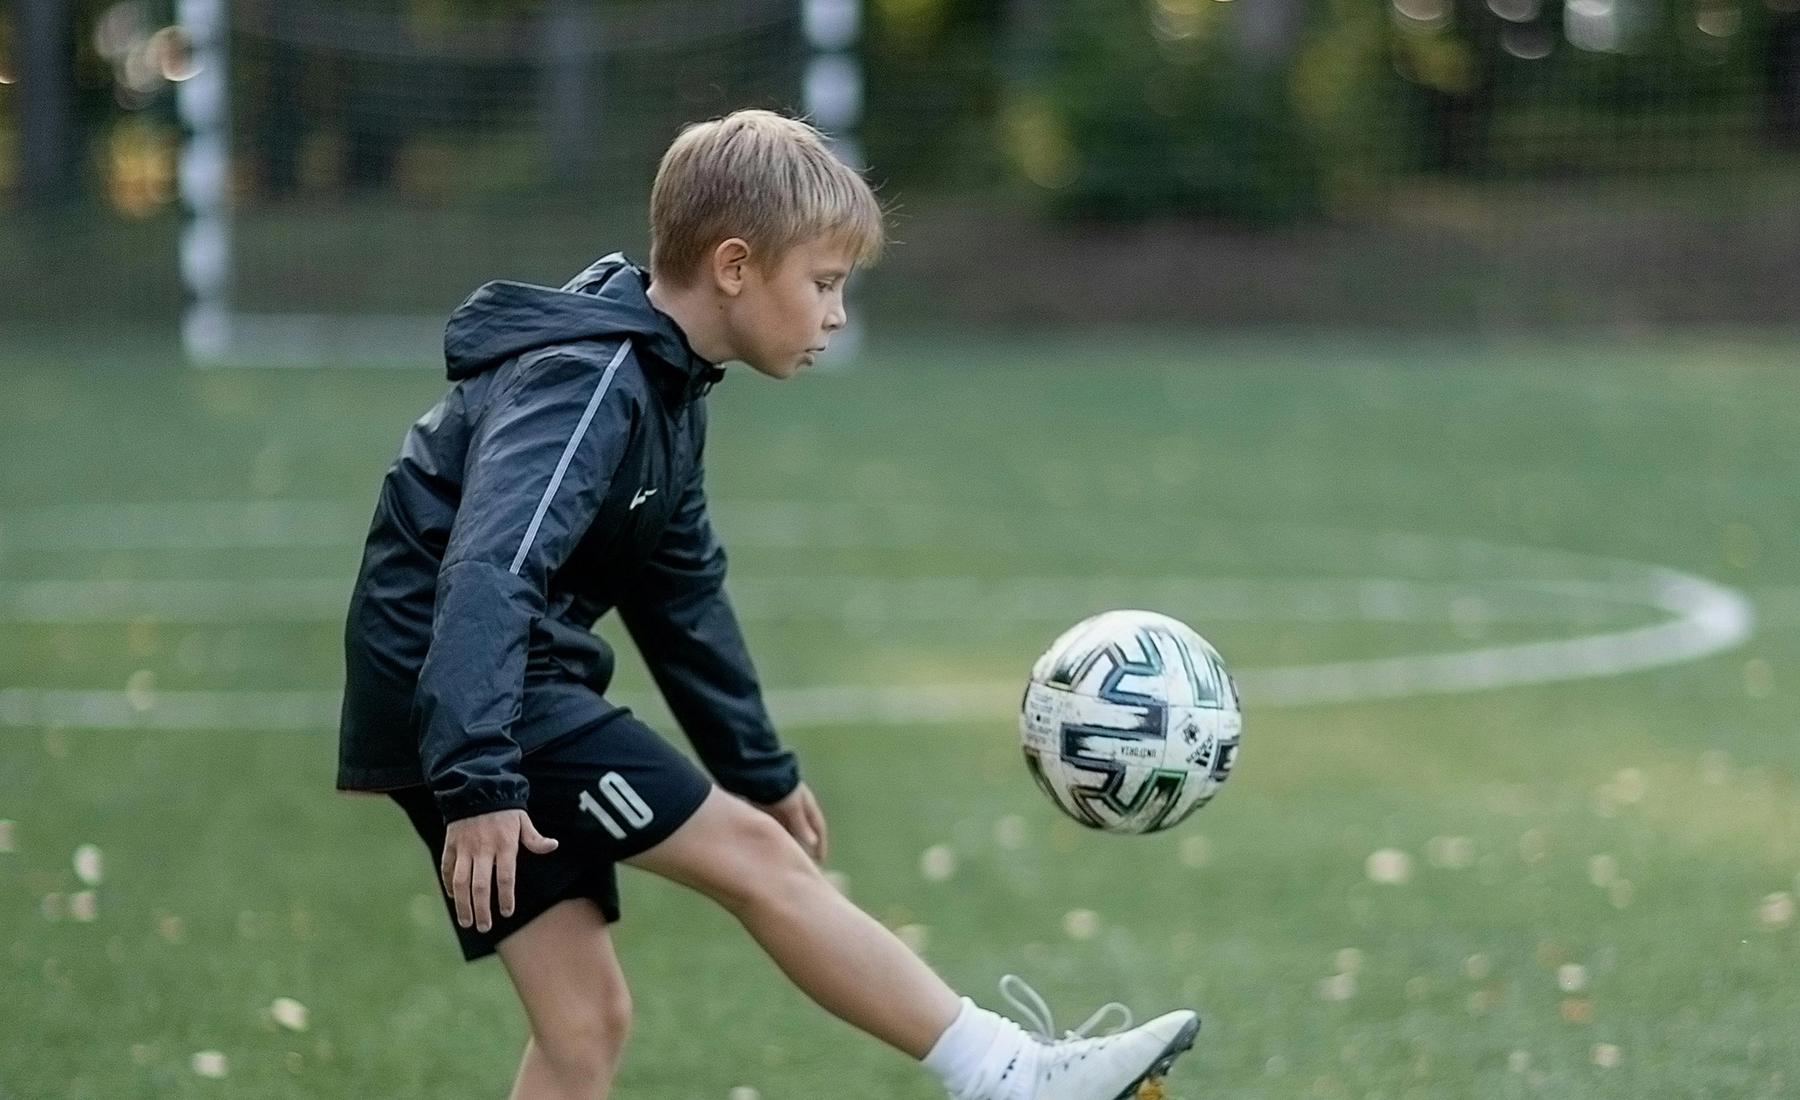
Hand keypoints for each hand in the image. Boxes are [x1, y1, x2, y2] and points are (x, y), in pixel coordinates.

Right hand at [440, 808, 558, 932]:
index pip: (505, 877)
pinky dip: (448, 885)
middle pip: (480, 886)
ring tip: (466, 921)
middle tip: (484, 927)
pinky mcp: (450, 845)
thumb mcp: (523, 820)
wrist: (476, 787)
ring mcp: (464, 848)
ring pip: (460, 882)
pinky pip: (446, 868)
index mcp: (504, 845)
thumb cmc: (504, 808)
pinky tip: (453, 897)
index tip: (507, 913)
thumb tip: (553, 846)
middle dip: (481, 909)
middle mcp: (483, 849)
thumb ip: (535, 838)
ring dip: (462, 904)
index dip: (505, 897)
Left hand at [757, 782, 827, 862]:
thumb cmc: (779, 788)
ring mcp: (781, 806)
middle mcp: (796, 805)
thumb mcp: (793, 808)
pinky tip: (770, 846)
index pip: (818, 827)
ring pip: (787, 829)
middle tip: (803, 863)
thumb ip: (801, 825)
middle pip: (802, 830)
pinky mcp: (766, 806)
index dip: (821, 844)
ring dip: (789, 841)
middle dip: (804, 845)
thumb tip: (813, 844)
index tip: (820, 860)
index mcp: (807, 804)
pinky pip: (773, 825)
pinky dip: (775, 835)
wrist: (757, 770)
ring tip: (786, 858)